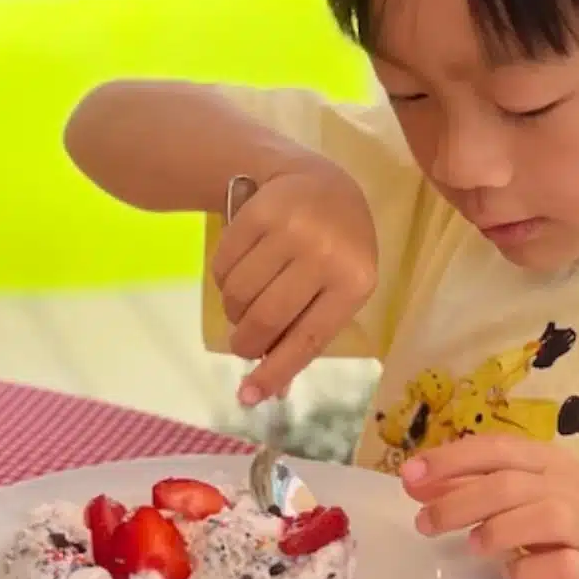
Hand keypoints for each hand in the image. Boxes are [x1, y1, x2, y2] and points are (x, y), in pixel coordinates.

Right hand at [210, 165, 376, 402]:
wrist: (322, 181)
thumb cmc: (336, 247)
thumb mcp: (337, 288)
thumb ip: (307, 333)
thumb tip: (271, 391)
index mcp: (355, 281)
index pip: (309, 338)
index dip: (276, 371)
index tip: (248, 397)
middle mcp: (325, 253)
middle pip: (267, 318)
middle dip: (246, 342)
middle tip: (241, 345)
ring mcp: (291, 230)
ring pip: (239, 294)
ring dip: (234, 310)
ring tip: (246, 302)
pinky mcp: (258, 212)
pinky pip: (223, 266)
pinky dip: (223, 281)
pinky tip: (240, 270)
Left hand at [403, 435, 578, 578]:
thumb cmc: (578, 524)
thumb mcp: (531, 493)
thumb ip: (477, 485)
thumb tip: (415, 480)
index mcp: (548, 462)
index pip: (494, 448)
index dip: (449, 460)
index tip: (408, 476)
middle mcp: (569, 488)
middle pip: (507, 484)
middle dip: (457, 502)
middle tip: (423, 524)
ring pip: (539, 517)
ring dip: (495, 531)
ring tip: (471, 547)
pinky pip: (561, 566)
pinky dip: (530, 570)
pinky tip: (513, 575)